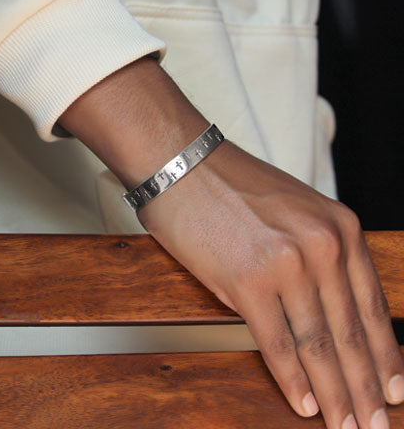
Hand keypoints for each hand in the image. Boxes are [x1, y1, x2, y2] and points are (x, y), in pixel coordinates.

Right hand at [137, 140, 403, 428]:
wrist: (183, 164)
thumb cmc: (233, 187)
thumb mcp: (295, 210)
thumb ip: (319, 257)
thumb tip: (327, 312)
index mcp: (339, 227)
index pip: (372, 306)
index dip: (384, 356)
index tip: (394, 391)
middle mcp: (322, 246)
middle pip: (350, 333)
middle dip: (366, 387)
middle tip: (377, 425)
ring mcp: (286, 264)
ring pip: (319, 344)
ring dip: (335, 394)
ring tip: (347, 425)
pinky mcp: (247, 281)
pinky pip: (277, 342)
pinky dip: (292, 379)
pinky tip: (304, 405)